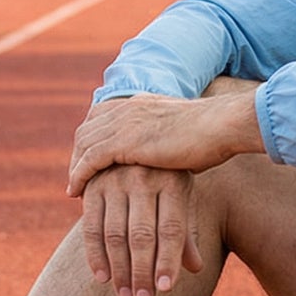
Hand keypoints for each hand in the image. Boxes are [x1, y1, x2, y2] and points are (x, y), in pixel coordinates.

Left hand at [66, 89, 262, 198]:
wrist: (222, 126)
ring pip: (84, 144)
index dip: (92, 138)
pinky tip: (76, 192)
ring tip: (73, 189)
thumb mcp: (185, 132)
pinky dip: (79, 175)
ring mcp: (125, 123)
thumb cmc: (214, 135)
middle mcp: (128, 108)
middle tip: (76, 177)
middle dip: (77, 153)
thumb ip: (170, 140)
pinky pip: (90, 159)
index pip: (102, 115)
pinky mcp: (125, 142)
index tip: (88, 159)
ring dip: (74, 167)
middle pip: (88, 129)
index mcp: (142, 102)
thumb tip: (174, 157)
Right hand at [80, 164, 203, 295]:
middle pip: (143, 236)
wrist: (138, 137)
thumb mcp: (181, 197)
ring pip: (116, 235)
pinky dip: (96, 255)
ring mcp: (115, 181)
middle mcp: (144, 179)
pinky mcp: (93, 186)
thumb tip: (196, 268)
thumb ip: (185, 232)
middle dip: (142, 272)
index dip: (168, 261)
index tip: (166, 290)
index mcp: (173, 182)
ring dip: (120, 270)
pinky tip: (103, 278)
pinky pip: (92, 227)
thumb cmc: (168, 177)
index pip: (172, 230)